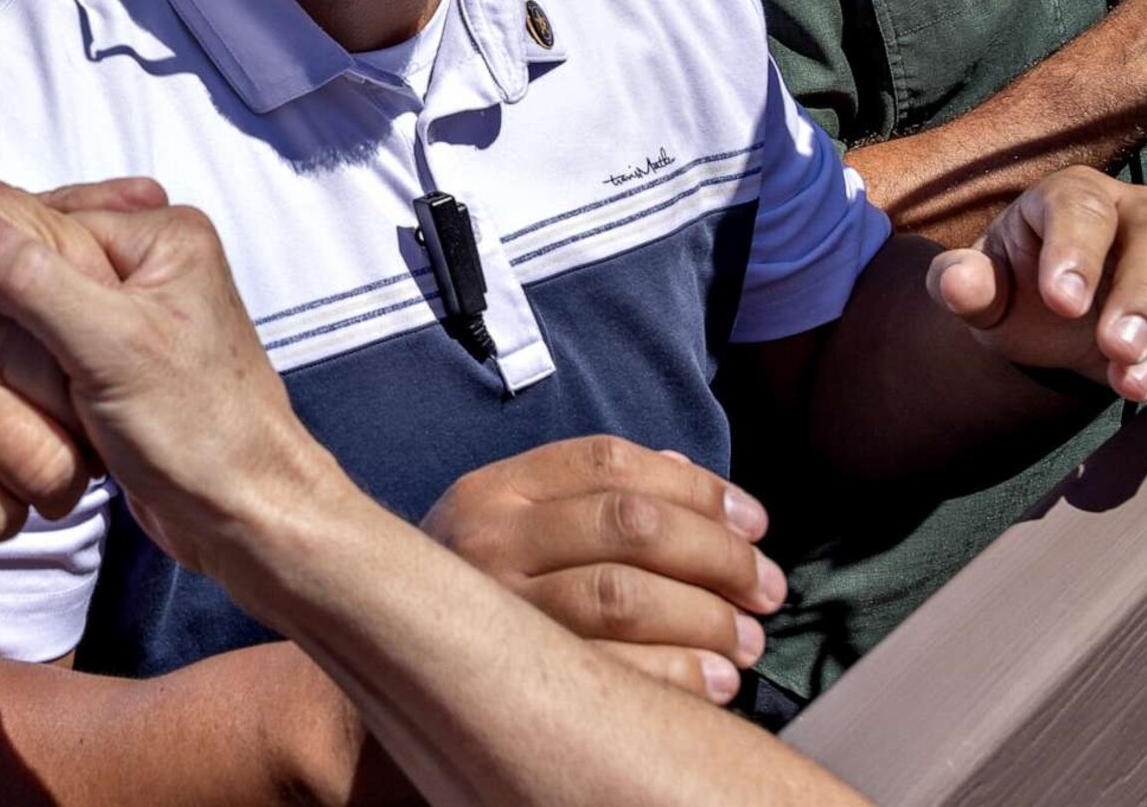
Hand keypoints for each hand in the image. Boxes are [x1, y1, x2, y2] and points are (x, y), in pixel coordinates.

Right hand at [0, 176, 159, 540]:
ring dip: (53, 478)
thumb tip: (152, 192)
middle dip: (92, 422)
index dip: (108, 340)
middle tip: (77, 421)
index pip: (99, 295)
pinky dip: (0, 507)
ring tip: (32, 459)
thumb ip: (63, 210)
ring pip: (52, 469)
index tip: (94, 358)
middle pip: (83, 391)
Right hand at [0, 195, 340, 577]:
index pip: (53, 221)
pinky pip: (66, 346)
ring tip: (8, 372)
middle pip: (52, 262)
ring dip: (27, 343)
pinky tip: (29, 393)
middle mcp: (159, 265)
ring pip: (54, 308)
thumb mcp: (106, 345)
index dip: (6, 261)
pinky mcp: (130, 361)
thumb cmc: (197, 430)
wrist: (243, 515)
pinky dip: (44, 369)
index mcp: (166, 236)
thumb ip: (34, 282)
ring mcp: (146, 314)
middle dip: (16, 304)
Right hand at [419, 437, 782, 702]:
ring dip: (707, 619)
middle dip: (718, 556)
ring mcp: (493, 611)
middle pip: (629, 527)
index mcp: (494, 490)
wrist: (379, 670)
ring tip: (745, 639)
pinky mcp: (507, 681)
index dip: (697, 489)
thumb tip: (689, 475)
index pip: (610, 464)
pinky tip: (715, 683)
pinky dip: (679, 676)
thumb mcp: (512, 523)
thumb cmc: (474, 591)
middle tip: (767, 588)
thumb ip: (591, 493)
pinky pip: (612, 674)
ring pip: (624, 598)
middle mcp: (487, 541)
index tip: (754, 522)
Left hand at [928, 165, 1146, 402]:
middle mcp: (1144, 211)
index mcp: (1074, 196)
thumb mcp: (985, 293)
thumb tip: (957, 283)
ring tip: (1135, 384)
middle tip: (1116, 352)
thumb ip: (964, 284)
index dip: (1076, 251)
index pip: (1081, 206)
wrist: (1068, 320)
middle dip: (1143, 299)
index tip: (1063, 304)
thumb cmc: (1024, 294)